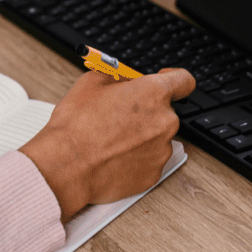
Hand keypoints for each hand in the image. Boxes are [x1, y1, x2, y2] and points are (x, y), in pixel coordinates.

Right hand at [19, 67, 193, 222]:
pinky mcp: (154, 173)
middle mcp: (165, 121)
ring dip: (140, 135)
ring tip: (110, 138)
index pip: (184, 80)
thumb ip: (118, 77)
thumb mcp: (92, 82)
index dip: (174, 79)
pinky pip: (149, 159)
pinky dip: (136, 156)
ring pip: (157, 136)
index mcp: (153, 93)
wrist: (67, 164)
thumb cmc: (77, 124)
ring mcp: (161, 150)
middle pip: (165, 110)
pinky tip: (113, 155)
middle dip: (146, 110)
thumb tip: (124, 80)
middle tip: (119, 114)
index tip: (165, 81)